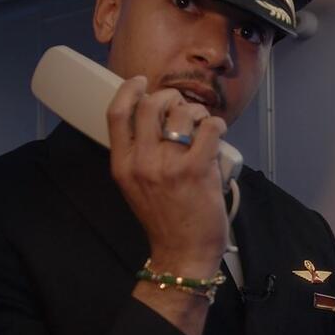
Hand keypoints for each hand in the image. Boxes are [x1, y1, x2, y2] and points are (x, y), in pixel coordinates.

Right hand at [107, 76, 227, 277]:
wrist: (181, 253)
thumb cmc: (164, 219)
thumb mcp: (136, 186)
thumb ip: (139, 156)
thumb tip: (157, 121)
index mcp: (122, 165)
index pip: (116, 113)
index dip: (129, 89)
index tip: (140, 81)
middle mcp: (141, 162)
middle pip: (150, 105)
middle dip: (169, 96)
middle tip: (182, 105)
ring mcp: (168, 165)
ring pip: (182, 113)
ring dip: (197, 111)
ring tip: (203, 125)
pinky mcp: (196, 170)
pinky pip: (209, 128)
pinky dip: (216, 124)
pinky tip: (217, 131)